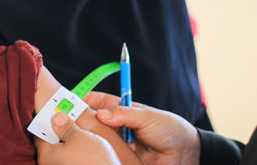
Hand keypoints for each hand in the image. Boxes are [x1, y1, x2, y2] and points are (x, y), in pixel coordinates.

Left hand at [35, 113, 121, 164]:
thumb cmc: (93, 163)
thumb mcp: (80, 137)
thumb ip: (66, 127)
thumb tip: (58, 119)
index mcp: (46, 156)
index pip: (40, 133)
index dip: (47, 120)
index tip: (54, 110)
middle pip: (50, 142)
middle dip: (59, 130)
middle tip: (69, 117)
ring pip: (61, 150)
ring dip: (68, 140)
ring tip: (79, 129)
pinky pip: (69, 158)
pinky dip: (74, 150)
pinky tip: (85, 144)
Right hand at [85, 92, 199, 164]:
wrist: (186, 155)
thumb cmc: (171, 130)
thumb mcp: (148, 117)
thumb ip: (124, 114)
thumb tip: (101, 113)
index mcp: (126, 112)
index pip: (103, 102)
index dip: (89, 99)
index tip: (75, 99)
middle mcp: (120, 128)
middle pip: (97, 121)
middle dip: (83, 117)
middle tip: (70, 116)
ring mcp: (121, 144)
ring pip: (99, 138)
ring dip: (90, 135)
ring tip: (78, 132)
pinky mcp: (122, 159)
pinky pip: (107, 154)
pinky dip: (100, 151)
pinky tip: (92, 148)